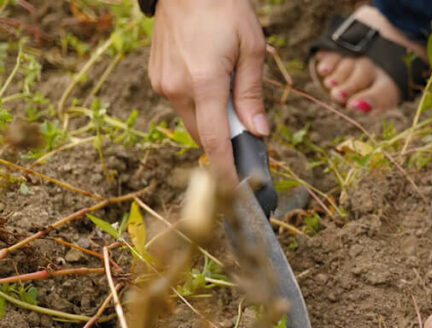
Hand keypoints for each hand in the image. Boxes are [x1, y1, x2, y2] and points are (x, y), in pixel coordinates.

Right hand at [147, 0, 267, 183]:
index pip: (214, 140)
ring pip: (192, 120)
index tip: (236, 191)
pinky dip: (200, 104)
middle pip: (204, 134)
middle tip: (250, 132)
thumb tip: (258, 133)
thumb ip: (252, 95)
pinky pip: (183, 104)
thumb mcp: (251, 50)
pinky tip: (212, 80)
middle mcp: (177, 88)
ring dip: (213, 119)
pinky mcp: (157, 77)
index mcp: (203, 82)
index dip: (226, 169)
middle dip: (226, 140)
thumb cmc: (225, 11)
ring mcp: (163, 83)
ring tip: (229, 90)